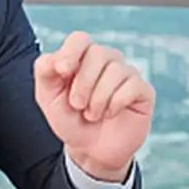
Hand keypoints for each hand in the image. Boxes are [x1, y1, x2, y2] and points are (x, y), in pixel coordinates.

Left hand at [34, 31, 154, 182]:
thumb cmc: (70, 120)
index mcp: (82, 57)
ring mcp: (127, 73)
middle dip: (83, 83)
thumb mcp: (48, 97)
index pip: (80, 39)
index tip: (63, 71)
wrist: (91, 150)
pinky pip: (132, 86)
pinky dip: (116, 104)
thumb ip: (45, 71)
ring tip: (92, 114)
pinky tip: (110, 114)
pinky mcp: (143, 90)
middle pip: (98, 53)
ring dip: (98, 99)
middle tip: (77, 105)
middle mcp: (107, 60)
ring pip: (115, 70)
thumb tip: (56, 57)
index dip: (71, 52)